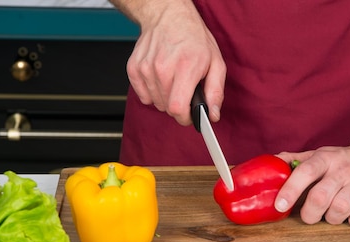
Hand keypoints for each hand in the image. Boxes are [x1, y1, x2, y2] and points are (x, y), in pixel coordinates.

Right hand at [125, 0, 225, 124]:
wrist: (168, 16)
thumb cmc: (193, 38)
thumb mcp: (215, 62)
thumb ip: (215, 92)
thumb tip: (213, 115)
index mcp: (185, 67)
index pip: (177, 108)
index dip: (185, 118)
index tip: (190, 115)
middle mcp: (162, 68)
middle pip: (167, 108)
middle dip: (178, 106)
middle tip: (185, 90)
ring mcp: (146, 68)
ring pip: (156, 103)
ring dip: (165, 98)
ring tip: (173, 80)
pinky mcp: (134, 68)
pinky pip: (143, 96)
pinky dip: (152, 92)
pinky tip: (160, 79)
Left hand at [274, 143, 349, 227]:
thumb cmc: (345, 160)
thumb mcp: (321, 154)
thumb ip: (296, 160)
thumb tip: (272, 163)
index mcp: (326, 159)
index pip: (305, 172)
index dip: (290, 190)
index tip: (279, 205)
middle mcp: (343, 170)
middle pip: (320, 196)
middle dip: (310, 213)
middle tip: (310, 216)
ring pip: (340, 209)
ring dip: (331, 219)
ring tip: (332, 214)